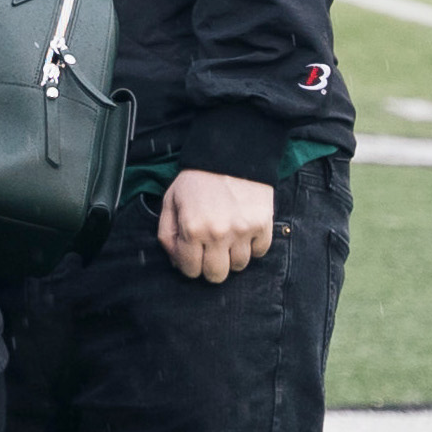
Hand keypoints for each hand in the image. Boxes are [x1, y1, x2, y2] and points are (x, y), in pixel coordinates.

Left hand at [158, 169, 276, 282]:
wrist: (229, 155)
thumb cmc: (196, 180)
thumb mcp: (171, 202)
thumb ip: (168, 234)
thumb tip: (176, 262)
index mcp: (192, 228)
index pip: (191, 270)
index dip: (189, 266)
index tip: (192, 256)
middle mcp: (218, 234)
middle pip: (217, 275)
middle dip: (210, 268)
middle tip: (210, 252)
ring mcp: (243, 231)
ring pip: (240, 266)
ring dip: (232, 257)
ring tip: (227, 238)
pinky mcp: (263, 226)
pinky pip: (260, 252)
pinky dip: (253, 247)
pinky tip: (243, 232)